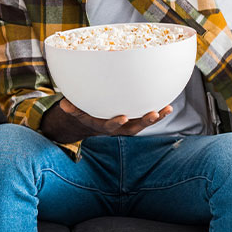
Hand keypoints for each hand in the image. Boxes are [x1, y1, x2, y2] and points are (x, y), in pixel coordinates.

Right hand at [58, 98, 172, 136]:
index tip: (122, 117)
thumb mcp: (77, 111)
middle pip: (133, 128)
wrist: (95, 120)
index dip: (116, 123)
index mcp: (104, 125)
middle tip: (152, 114)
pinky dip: (159, 112)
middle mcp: (119, 127)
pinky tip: (168, 105)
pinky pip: (149, 116)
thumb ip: (72, 108)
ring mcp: (130, 124)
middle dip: (143, 122)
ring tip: (166, 109)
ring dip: (156, 117)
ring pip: (144, 123)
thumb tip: (63, 104)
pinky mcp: (137, 118)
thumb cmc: (86, 112)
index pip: (111, 126)